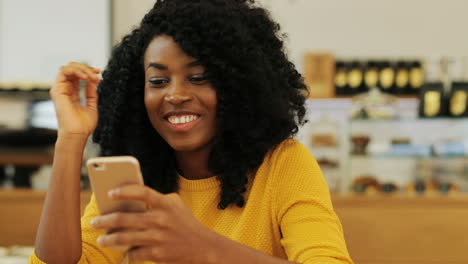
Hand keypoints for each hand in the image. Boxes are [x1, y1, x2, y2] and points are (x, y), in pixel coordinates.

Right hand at [50, 62, 100, 137]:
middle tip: (97, 74)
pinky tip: (85, 76)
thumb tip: (93, 81)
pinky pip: (63, 72)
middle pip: (72, 70)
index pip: (77, 76)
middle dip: (86, 69)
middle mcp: (65, 90)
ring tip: (92, 76)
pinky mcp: (57, 90)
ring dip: (82, 69)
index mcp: (72, 94)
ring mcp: (60, 89)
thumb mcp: (92, 105)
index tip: (98, 74)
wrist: (77, 133)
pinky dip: (76, 70)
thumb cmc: (83, 125)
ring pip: (68, 68)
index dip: (88, 72)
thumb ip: (91, 93)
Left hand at [90, 185, 215, 263]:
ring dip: (108, 239)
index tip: (109, 193)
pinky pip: (133, 254)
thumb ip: (156, 199)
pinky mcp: (157, 254)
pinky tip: (122, 253)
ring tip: (101, 240)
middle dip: (105, 220)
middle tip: (95, 222)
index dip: (124, 191)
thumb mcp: (176, 204)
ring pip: (124, 239)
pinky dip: (126, 254)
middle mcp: (161, 219)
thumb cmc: (185, 222)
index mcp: (165, 204)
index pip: (142, 192)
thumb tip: (127, 201)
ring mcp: (158, 238)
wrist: (203, 246)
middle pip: (125, 218)